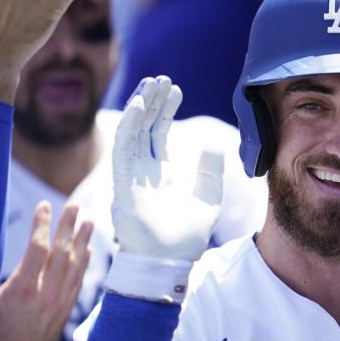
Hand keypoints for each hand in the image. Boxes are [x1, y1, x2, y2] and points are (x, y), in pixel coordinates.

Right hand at [0, 201, 90, 340]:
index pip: (38, 248)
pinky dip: (84, 262)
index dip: (43, 225)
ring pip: (75, 265)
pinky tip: (88, 250)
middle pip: (62, 252)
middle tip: (76, 206)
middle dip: (69, 226)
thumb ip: (2, 279)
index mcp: (22, 290)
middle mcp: (45, 294)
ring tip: (89, 221)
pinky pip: (78, 280)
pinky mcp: (64, 310)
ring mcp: (59, 302)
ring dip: (83, 241)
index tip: (45, 205)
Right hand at [111, 76, 222, 260]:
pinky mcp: (124, 182)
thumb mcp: (208, 197)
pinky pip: (123, 148)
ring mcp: (132, 175)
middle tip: (162, 80)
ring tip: (151, 84)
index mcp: (162, 173)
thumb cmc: (187, 236)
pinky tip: (139, 105)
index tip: (175, 90)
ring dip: (141, 107)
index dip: (166, 110)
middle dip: (153, 102)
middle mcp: (144, 171)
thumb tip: (216, 144)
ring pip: (133, 132)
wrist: (171, 261)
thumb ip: (210, 170)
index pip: (159, 134)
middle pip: (145, 128)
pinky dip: (130, 125)